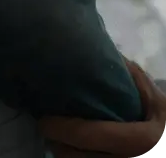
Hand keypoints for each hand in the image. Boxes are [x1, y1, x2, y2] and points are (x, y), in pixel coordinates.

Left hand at [40, 58, 165, 156]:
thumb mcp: (160, 105)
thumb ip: (135, 80)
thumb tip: (107, 52)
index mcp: (138, 141)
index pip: (83, 135)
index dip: (58, 127)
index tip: (45, 117)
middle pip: (73, 156)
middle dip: (57, 142)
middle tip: (50, 127)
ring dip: (65, 153)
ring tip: (61, 138)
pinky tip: (77, 150)